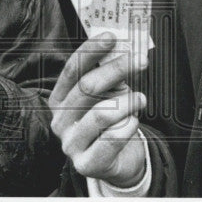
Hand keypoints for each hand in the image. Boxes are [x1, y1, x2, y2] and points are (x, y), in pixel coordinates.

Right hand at [48, 32, 147, 187]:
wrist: (117, 162)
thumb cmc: (111, 123)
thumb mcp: (107, 96)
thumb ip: (107, 76)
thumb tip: (122, 48)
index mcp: (60, 99)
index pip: (72, 70)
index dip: (90, 51)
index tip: (111, 37)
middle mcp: (60, 121)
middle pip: (87, 88)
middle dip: (116, 70)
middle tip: (140, 60)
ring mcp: (71, 144)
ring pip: (101, 114)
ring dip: (127, 102)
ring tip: (141, 99)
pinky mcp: (86, 164)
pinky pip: (112, 139)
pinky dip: (129, 126)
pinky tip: (133, 123)